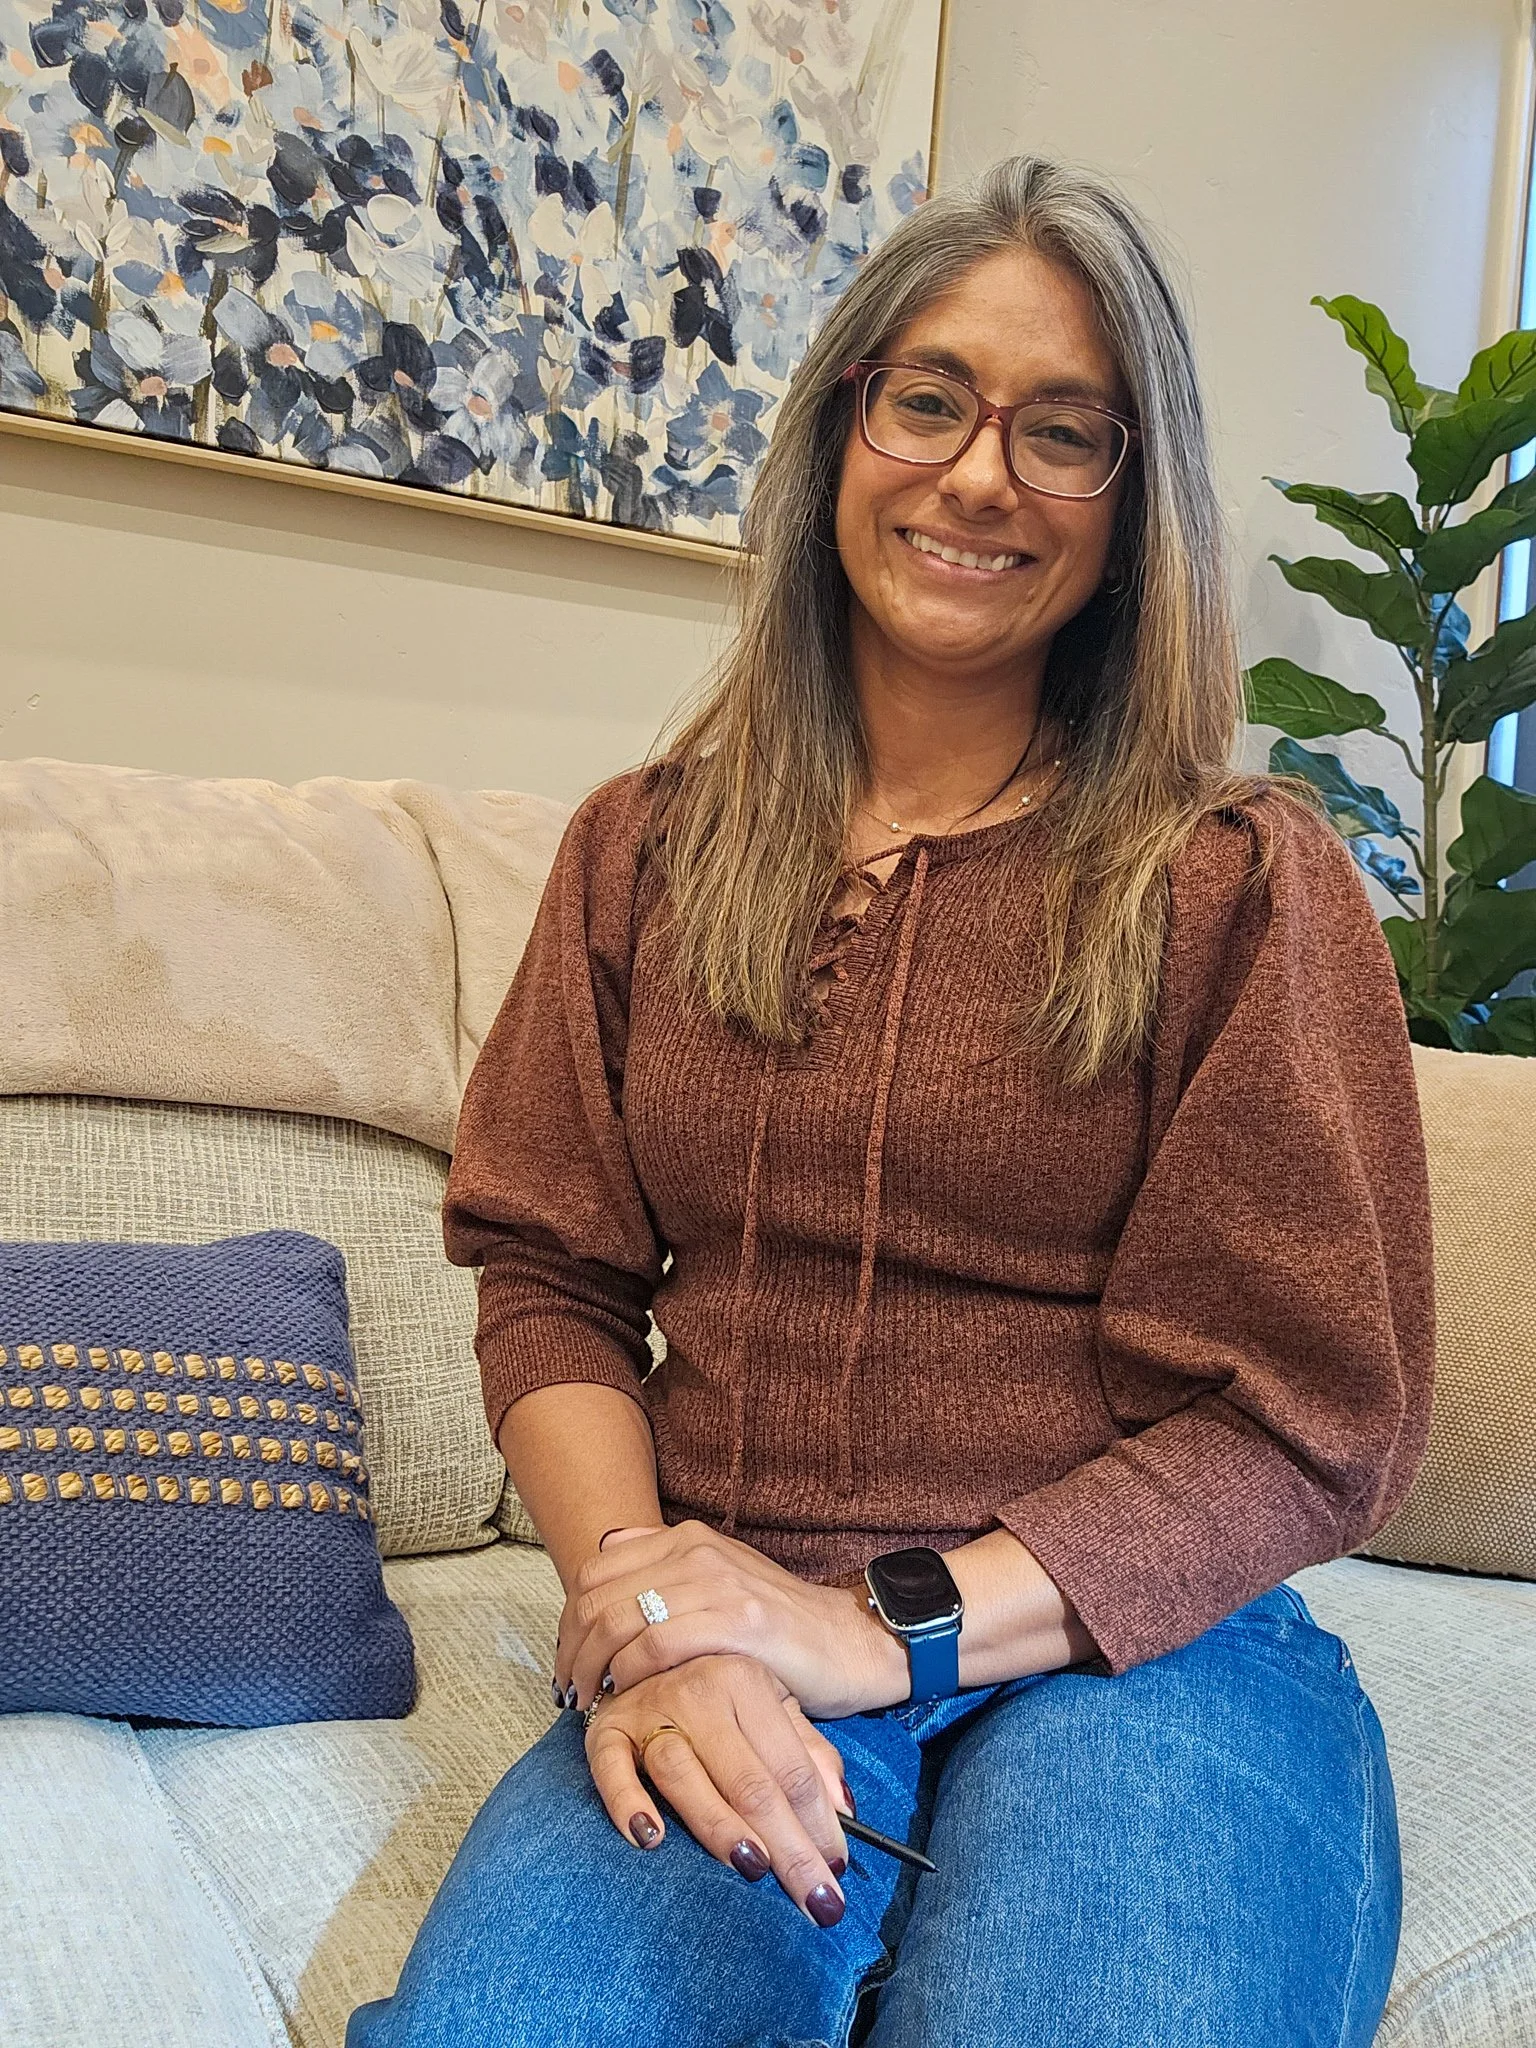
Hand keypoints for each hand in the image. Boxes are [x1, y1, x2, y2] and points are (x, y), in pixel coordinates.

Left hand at [556, 1520, 908, 1718]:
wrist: (848, 1642)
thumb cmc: (777, 1626)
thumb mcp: (718, 1580)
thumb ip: (664, 1564)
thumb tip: (605, 1549)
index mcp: (685, 1538)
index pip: (594, 1571)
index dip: (568, 1621)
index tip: (567, 1661)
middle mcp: (696, 1551)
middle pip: (597, 1597)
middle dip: (571, 1650)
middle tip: (569, 1690)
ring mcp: (717, 1583)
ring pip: (619, 1621)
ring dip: (592, 1669)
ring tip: (589, 1702)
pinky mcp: (737, 1621)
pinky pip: (658, 1645)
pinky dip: (631, 1674)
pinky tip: (627, 1696)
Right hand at [583, 1653, 851, 1926]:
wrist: (638, 1647)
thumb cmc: (715, 1693)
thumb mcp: (771, 1705)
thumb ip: (809, 1752)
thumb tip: (845, 1808)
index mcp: (748, 1681)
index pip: (792, 1768)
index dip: (820, 1825)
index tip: (838, 1875)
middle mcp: (700, 1689)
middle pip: (750, 1782)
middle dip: (788, 1849)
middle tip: (815, 1903)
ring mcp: (650, 1708)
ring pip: (685, 1775)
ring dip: (718, 1826)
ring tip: (752, 1869)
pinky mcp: (605, 1731)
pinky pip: (612, 1770)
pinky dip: (628, 1803)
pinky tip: (649, 1839)